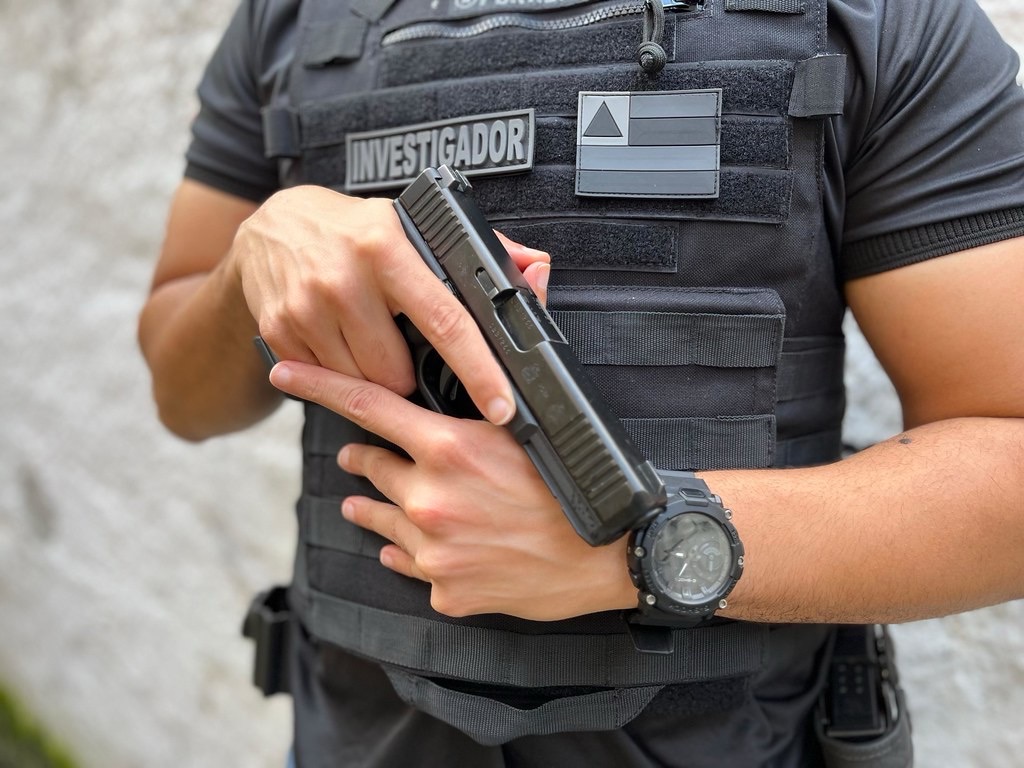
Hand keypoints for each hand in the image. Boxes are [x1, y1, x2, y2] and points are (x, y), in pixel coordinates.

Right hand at [230, 185, 548, 423]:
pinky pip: (326, 382)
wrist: (274, 225)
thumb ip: (478, 250)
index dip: (479, 370)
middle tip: (398, 342)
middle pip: (396, 371)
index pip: (446, 321)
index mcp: (388, 248)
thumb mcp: (409, 225)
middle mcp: (345, 277)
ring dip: (372, 375)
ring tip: (365, 336)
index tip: (501, 405)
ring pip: (362, 384)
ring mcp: (307, 306)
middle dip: (407, 372)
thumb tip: (534, 269)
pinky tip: (335, 338)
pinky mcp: (280, 330)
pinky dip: (338, 373)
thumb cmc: (352, 231)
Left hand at [269, 361, 635, 620]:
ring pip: (376, 517)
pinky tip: (415, 545)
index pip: (367, 404)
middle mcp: (431, 499)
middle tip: (359, 455)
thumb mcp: (527, 431)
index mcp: (449, 448)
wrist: (610, 557)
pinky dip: (406, 550)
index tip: (284, 370)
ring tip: (363, 503)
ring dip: (370, 505)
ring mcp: (434, 549)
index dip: (319, 384)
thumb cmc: (573, 488)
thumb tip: (481, 348)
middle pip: (369, 465)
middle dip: (363, 458)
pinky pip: (405, 563)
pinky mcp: (444, 589)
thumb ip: (482, 402)